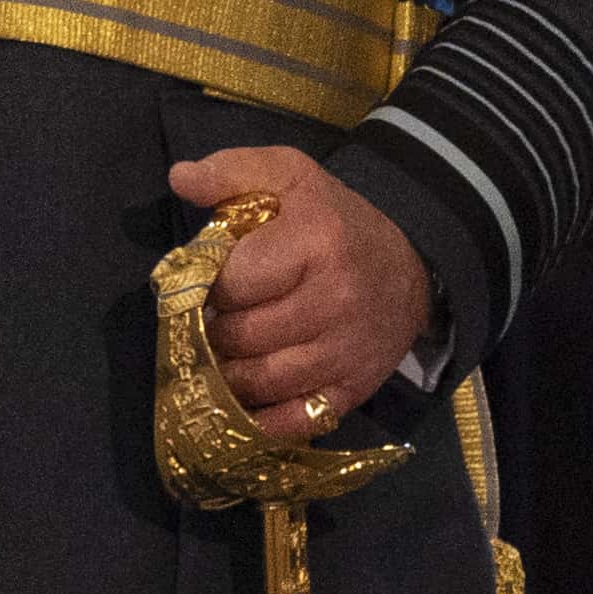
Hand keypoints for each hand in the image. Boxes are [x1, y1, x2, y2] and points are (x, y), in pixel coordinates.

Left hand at [165, 149, 433, 444]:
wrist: (412, 263)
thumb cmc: (334, 220)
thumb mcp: (290, 177)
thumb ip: (232, 172)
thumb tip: (180, 177)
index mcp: (316, 242)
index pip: (232, 283)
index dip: (207, 284)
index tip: (209, 281)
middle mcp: (336, 300)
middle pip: (241, 336)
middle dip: (213, 330)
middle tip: (215, 319)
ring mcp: (346, 351)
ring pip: (259, 381)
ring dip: (226, 375)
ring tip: (223, 355)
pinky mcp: (353, 389)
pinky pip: (294, 421)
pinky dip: (259, 421)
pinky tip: (241, 405)